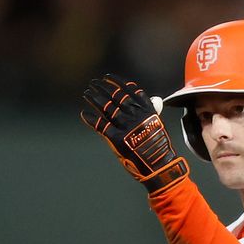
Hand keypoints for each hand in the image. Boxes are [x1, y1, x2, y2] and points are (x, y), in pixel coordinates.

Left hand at [80, 74, 188, 193]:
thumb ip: (153, 111)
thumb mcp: (158, 124)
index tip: (107, 77)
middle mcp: (136, 115)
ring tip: (86, 94)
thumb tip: (156, 98)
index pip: (130, 89)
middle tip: (93, 83)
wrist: (159, 166)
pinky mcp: (117, 139)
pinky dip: (91, 120)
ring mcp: (126, 126)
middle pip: (116, 96)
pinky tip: (84, 114)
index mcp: (147, 109)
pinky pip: (101, 126)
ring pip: (107, 108)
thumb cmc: (158, 146)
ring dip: (95, 99)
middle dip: (103, 88)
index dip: (117, 82)